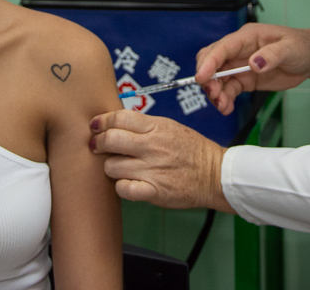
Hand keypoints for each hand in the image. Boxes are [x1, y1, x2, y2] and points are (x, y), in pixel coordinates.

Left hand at [89, 110, 233, 212]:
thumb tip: (115, 124)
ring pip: (112, 166)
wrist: (214, 174)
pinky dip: (121, 187)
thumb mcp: (170, 127)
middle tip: (98, 147)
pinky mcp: (155, 191)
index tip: (96, 126)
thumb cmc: (192, 150)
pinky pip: (124, 189)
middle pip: (110, 140)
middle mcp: (152, 146)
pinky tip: (127, 183)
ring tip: (118, 168)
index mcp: (156, 127)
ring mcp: (153, 169)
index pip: (119, 118)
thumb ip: (144, 126)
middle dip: (98, 143)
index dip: (102, 121)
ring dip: (110, 168)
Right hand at [195, 23, 309, 114]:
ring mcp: (240, 65)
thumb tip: (253, 63)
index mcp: (247, 37)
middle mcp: (239, 50)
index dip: (210, 62)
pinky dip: (224, 99)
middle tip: (214, 95)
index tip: (202, 77)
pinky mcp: (244, 79)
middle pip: (212, 61)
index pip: (222, 47)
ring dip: (215, 92)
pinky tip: (226, 108)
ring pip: (217, 78)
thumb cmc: (302, 46)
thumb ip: (273, 55)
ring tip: (222, 106)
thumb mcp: (291, 49)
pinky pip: (228, 89)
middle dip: (208, 78)